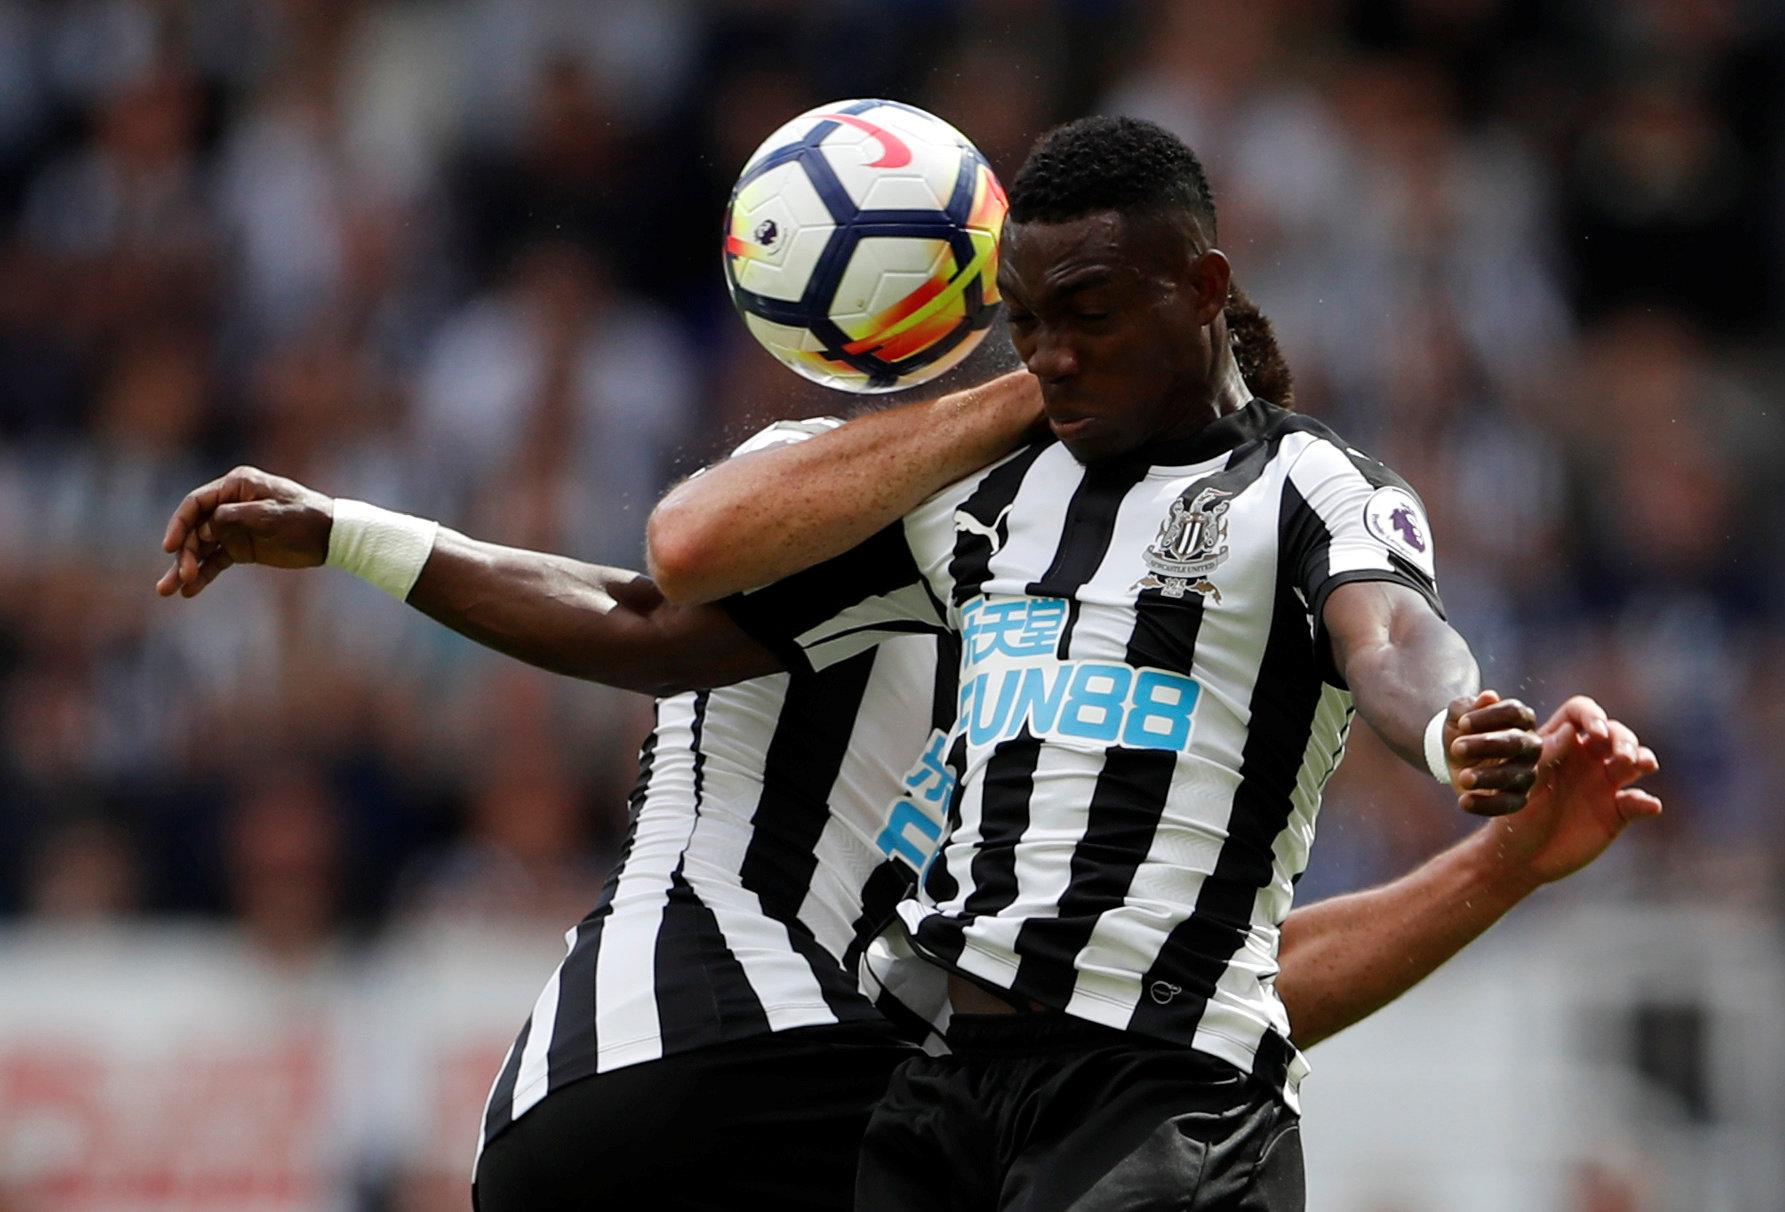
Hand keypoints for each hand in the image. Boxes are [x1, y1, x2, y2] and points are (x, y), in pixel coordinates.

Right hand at [155, 466, 333, 598]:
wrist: (331, 535)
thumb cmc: (303, 517)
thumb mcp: (270, 515)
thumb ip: (235, 518)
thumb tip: (205, 528)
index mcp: (235, 486)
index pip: (196, 504)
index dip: (179, 524)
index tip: (169, 547)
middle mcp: (229, 505)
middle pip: (195, 528)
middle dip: (183, 552)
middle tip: (182, 576)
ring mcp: (233, 527)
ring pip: (201, 547)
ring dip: (185, 567)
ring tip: (168, 590)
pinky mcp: (241, 548)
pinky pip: (216, 561)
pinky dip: (204, 575)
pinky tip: (189, 592)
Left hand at [1444, 689, 1540, 816]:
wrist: (1454, 754)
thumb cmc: (1462, 729)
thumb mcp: (1459, 714)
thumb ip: (1470, 706)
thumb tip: (1488, 697)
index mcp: (1520, 719)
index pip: (1514, 712)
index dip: (1489, 716)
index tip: (1461, 723)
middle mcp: (1530, 745)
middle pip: (1517, 742)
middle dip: (1486, 745)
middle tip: (1456, 748)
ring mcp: (1527, 772)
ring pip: (1514, 776)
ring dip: (1487, 777)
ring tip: (1462, 777)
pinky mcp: (1518, 797)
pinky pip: (1508, 805)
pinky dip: (1486, 805)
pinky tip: (1463, 801)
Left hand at [1484, 695, 1660, 886]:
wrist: (1521, 859)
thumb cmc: (1514, 817)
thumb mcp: (1524, 785)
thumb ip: (1546, 757)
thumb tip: (1570, 730)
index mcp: (1558, 743)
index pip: (1580, 713)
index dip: (1592, 715)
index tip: (1596, 732)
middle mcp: (1585, 758)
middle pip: (1615, 732)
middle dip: (1623, 739)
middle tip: (1621, 757)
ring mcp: (1604, 784)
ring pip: (1633, 760)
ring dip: (1641, 758)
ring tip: (1642, 766)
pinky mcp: (1618, 812)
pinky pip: (1639, 802)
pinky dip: (1647, 802)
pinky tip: (1647, 805)